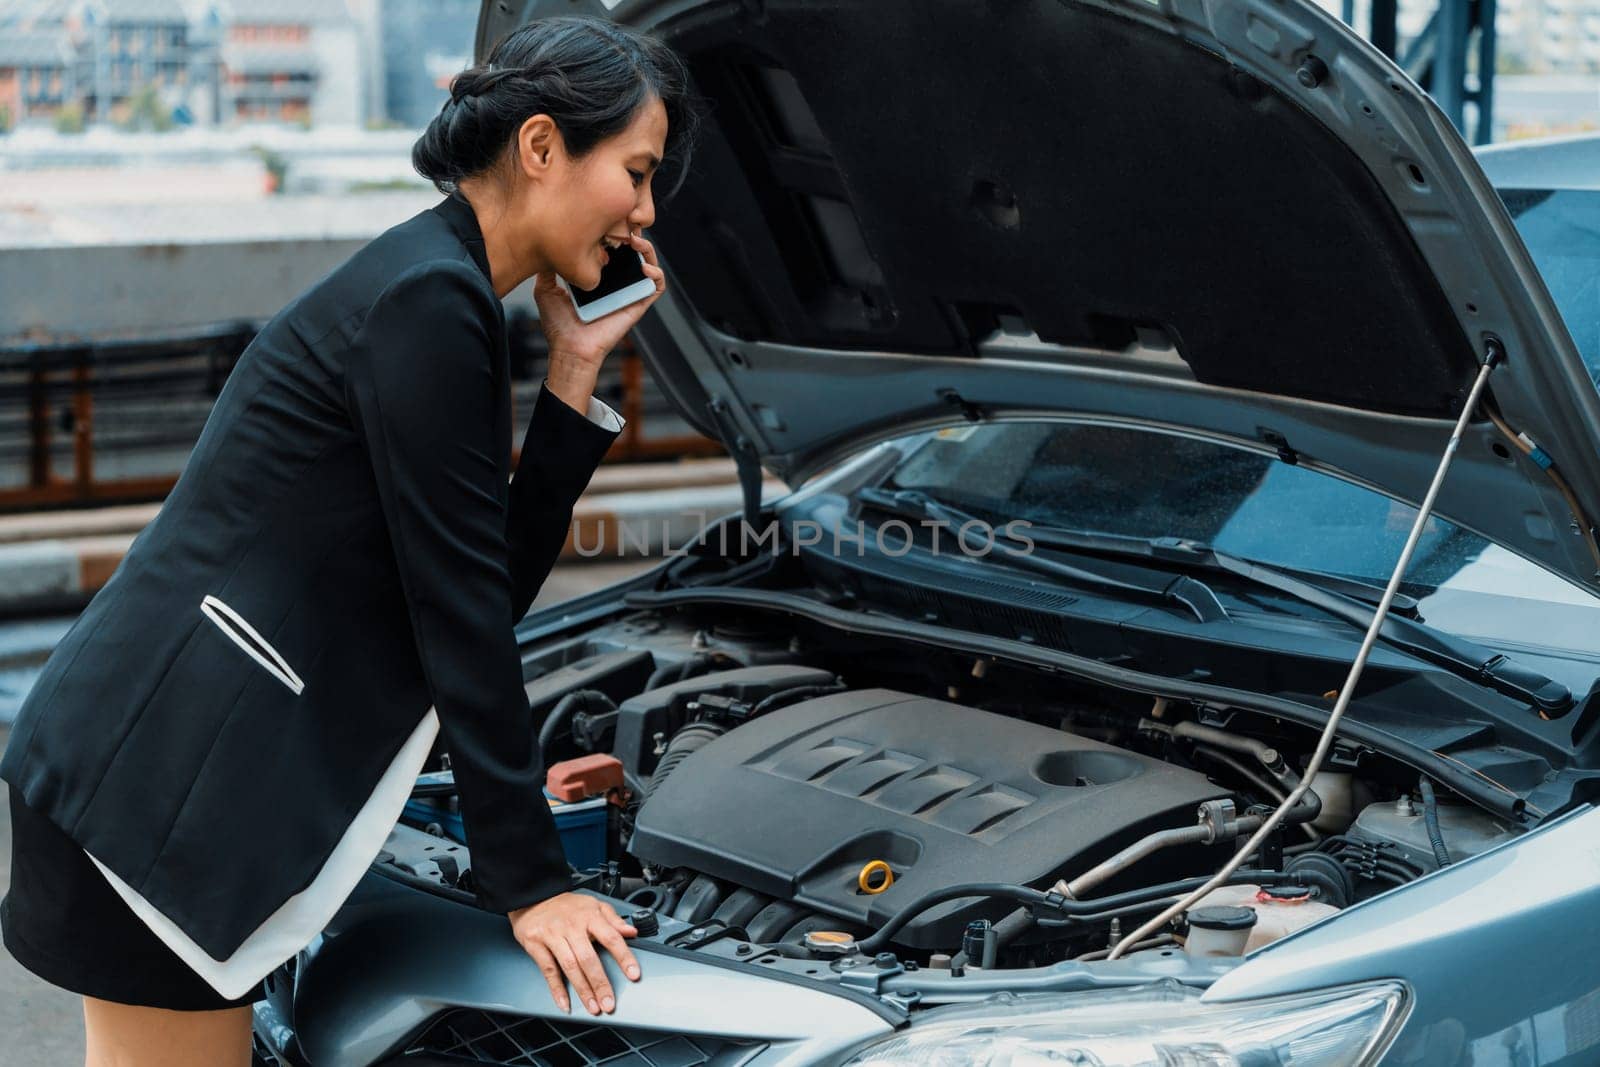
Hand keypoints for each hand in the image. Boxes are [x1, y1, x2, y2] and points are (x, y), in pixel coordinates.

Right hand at [508, 892, 640, 1014]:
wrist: (533, 896)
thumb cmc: (566, 905)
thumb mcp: (594, 905)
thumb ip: (614, 920)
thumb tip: (632, 932)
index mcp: (589, 916)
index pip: (611, 937)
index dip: (624, 957)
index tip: (633, 974)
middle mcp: (572, 926)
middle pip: (589, 958)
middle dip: (600, 983)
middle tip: (609, 1003)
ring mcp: (553, 935)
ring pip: (570, 966)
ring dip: (583, 990)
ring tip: (593, 1007)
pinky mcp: (536, 944)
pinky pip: (548, 970)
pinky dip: (557, 989)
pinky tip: (565, 1003)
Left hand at [533, 231, 666, 402]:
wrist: (569, 349)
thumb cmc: (559, 326)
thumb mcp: (545, 290)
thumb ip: (546, 271)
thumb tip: (540, 251)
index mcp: (598, 279)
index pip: (612, 251)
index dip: (613, 235)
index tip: (606, 224)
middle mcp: (616, 284)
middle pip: (633, 253)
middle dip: (633, 236)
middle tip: (625, 226)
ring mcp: (628, 294)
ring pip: (649, 266)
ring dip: (649, 250)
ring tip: (637, 241)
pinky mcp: (638, 306)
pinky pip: (657, 288)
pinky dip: (657, 275)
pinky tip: (645, 268)